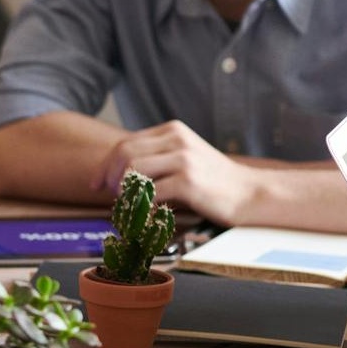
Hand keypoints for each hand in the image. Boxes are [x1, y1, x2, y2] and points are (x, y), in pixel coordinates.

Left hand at [95, 120, 256, 222]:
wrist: (249, 193)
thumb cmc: (212, 181)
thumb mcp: (183, 157)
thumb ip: (154, 158)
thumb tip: (113, 173)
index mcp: (172, 131)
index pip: (125, 144)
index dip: (105, 166)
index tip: (97, 185)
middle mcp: (176, 140)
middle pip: (123, 155)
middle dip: (109, 178)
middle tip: (109, 197)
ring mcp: (183, 159)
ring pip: (133, 173)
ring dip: (124, 194)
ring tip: (129, 207)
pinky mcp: (188, 181)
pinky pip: (149, 194)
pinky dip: (142, 208)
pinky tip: (147, 216)